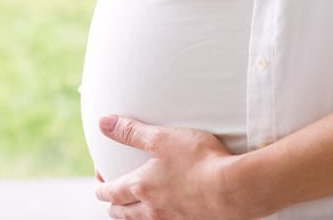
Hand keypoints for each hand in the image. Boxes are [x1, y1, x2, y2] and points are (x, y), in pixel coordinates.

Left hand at [93, 114, 246, 219]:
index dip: (101, 186)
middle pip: (122, 213)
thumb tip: (103, 123)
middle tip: (111, 196)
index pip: (110, 192)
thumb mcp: (161, 138)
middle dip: (113, 205)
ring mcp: (171, 219)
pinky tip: (165, 212)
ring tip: (132, 208)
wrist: (233, 189)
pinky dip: (157, 219)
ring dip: (132, 215)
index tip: (100, 180)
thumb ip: (131, 131)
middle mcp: (152, 209)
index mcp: (141, 187)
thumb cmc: (198, 161)